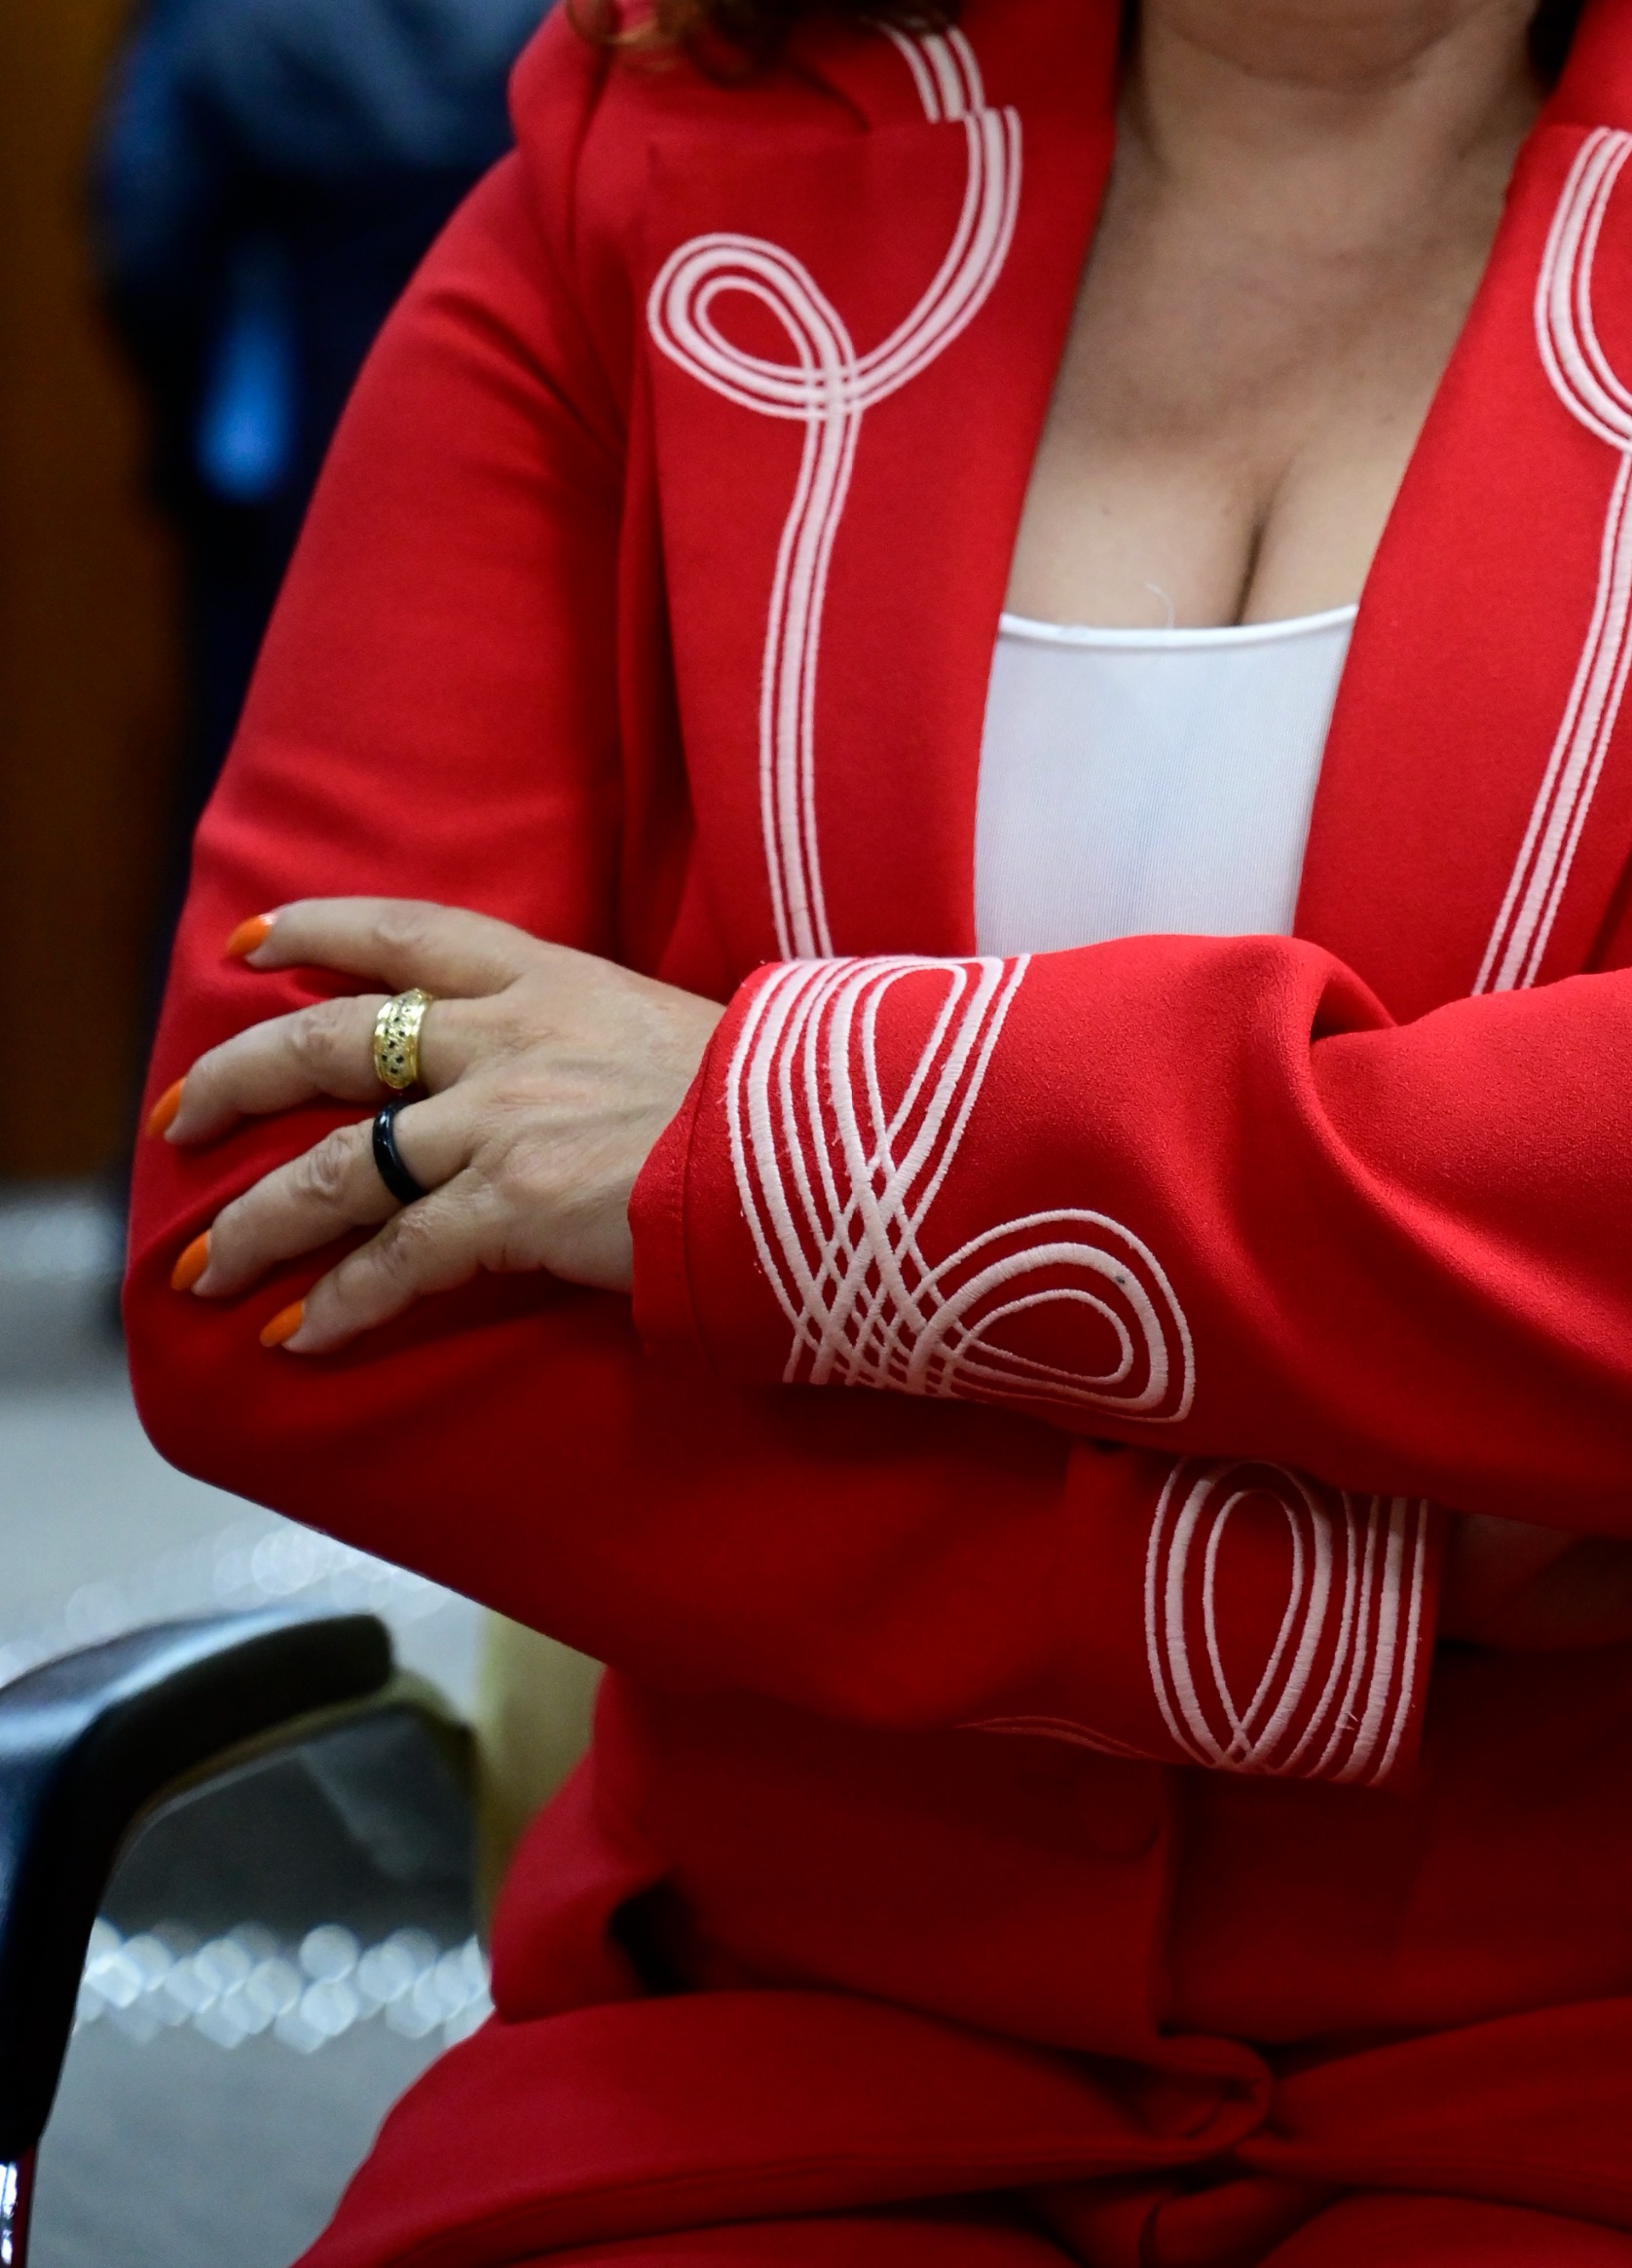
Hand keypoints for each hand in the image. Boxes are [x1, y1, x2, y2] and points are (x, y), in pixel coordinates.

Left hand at [161, 899, 721, 1354]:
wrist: (820, 1143)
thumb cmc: (769, 1096)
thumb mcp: (663, 1028)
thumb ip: (591, 1043)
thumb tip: (567, 1083)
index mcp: (550, 977)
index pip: (409, 931)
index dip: (320, 930)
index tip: (253, 943)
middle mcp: (508, 1035)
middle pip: (333, 1040)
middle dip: (237, 1078)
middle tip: (177, 1118)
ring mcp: (503, 1118)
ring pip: (337, 1164)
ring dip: (256, 1219)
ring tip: (202, 1269)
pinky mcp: (512, 1205)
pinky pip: (394, 1260)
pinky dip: (336, 1303)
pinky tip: (297, 1337)